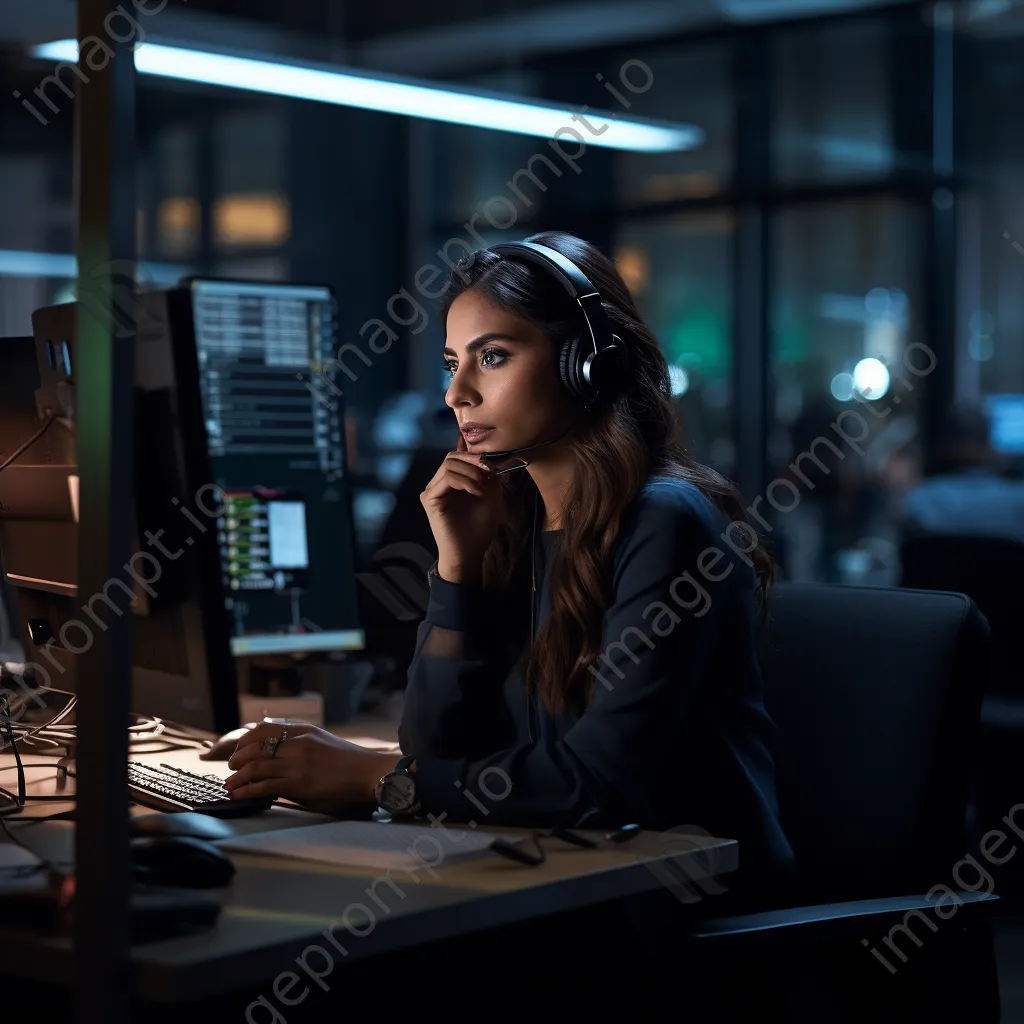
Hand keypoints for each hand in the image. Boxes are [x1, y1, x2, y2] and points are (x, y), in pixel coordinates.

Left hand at [224, 721, 401, 814]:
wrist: (368, 773)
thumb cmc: (348, 761)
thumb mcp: (322, 741)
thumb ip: (300, 744)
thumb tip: (275, 755)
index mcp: (304, 730)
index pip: (265, 729)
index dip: (246, 740)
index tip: (239, 750)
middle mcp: (298, 743)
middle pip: (255, 747)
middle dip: (237, 759)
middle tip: (231, 769)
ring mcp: (297, 763)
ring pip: (255, 767)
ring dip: (237, 777)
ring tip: (230, 785)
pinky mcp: (298, 784)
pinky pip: (264, 786)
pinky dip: (247, 790)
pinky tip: (239, 795)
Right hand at [420, 444, 505, 581]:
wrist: (470, 553)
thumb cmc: (479, 528)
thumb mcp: (491, 495)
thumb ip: (490, 475)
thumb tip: (493, 456)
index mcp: (451, 481)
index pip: (458, 456)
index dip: (476, 455)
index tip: (494, 464)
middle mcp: (438, 483)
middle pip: (452, 457)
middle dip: (474, 461)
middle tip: (490, 472)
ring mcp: (432, 490)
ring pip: (449, 465)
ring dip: (471, 473)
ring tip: (482, 489)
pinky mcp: (429, 499)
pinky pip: (447, 478)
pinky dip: (465, 481)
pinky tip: (476, 492)